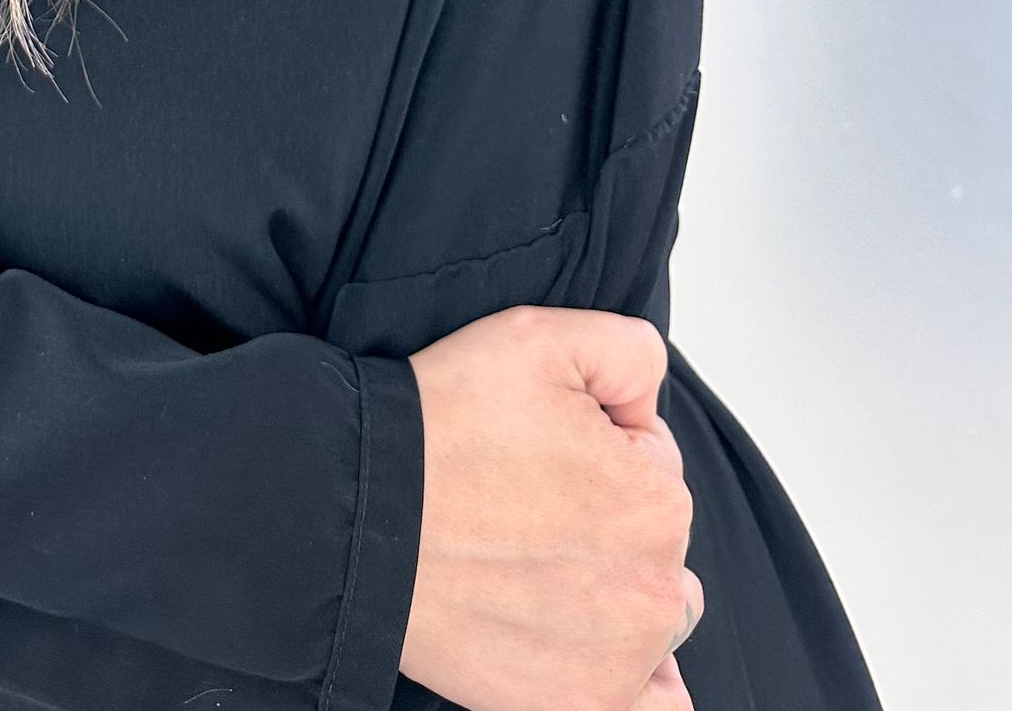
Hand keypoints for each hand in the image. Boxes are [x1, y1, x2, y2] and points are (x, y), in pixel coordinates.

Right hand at [401, 304, 704, 710]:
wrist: (355, 514)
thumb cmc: (439, 428)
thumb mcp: (539, 337)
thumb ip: (629, 352)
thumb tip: (649, 406)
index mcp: (656, 500)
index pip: (653, 460)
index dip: (596, 441)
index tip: (536, 446)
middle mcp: (654, 590)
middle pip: (656, 540)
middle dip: (607, 514)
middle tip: (524, 501)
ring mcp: (620, 660)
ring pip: (650, 614)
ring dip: (617, 590)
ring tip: (536, 564)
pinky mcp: (577, 703)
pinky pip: (652, 708)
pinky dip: (638, 686)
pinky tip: (598, 649)